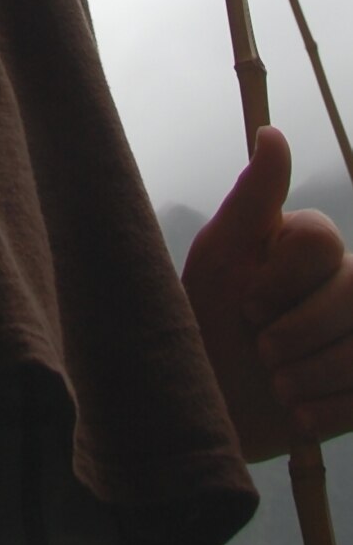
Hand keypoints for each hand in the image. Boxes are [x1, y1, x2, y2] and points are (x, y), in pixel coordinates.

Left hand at [182, 126, 352, 459]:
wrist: (207, 399)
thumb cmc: (205, 317)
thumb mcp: (220, 256)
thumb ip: (253, 198)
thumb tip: (272, 132)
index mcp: (308, 244)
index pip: (322, 240)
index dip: (283, 278)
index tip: (246, 303)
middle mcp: (344, 281)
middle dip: (299, 330)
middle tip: (261, 351)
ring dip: (311, 372)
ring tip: (276, 384)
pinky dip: (328, 409)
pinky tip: (296, 412)